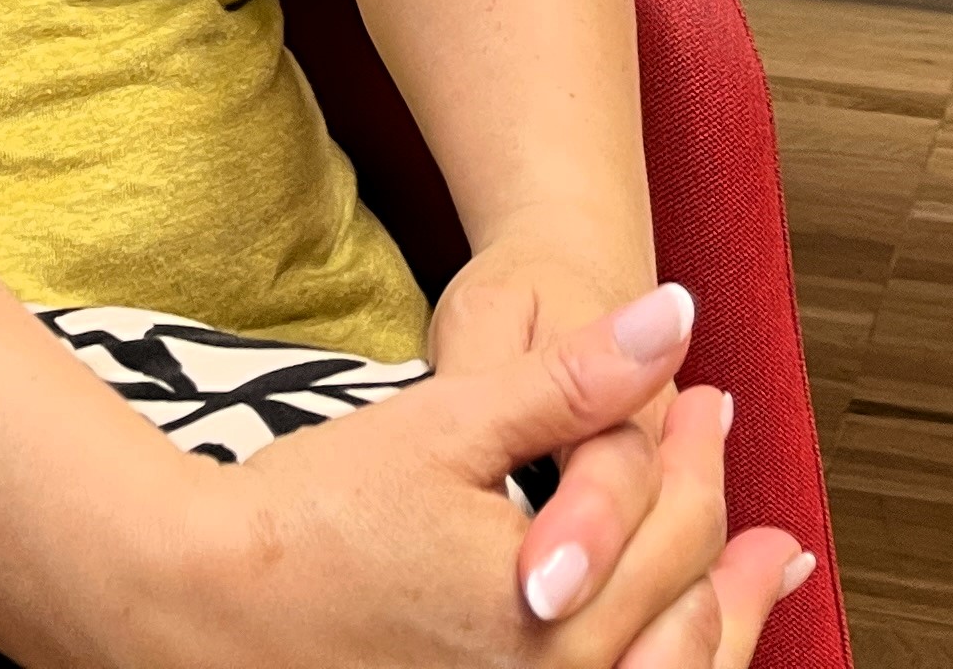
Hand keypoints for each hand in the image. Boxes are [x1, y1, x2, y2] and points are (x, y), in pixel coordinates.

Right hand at [136, 287, 807, 668]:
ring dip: (719, 626)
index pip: (674, 531)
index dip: (699, 455)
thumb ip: (570, 379)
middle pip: (685, 618)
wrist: (193, 610)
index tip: (707, 398)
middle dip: (723, 536)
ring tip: (759, 576)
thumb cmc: (307, 519)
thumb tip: (675, 318)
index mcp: (552, 617)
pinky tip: (675, 643)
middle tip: (739, 469)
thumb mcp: (447, 424)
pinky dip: (660, 667)